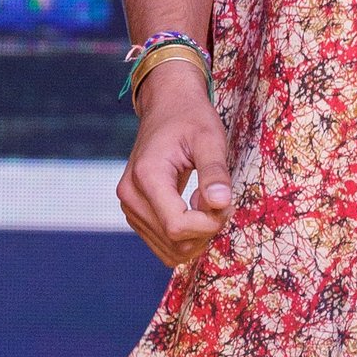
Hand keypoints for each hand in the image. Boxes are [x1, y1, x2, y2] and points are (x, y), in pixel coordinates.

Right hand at [116, 67, 235, 265]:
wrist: (167, 107)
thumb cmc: (191, 119)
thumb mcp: (210, 138)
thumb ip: (215, 172)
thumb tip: (221, 204)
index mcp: (146, 176)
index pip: (177, 226)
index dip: (209, 223)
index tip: (226, 202)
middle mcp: (130, 196)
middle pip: (174, 241)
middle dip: (206, 229)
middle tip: (220, 200)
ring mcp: (129, 207)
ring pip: (169, 249)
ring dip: (198, 235)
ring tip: (207, 201)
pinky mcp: (136, 214)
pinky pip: (164, 244)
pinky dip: (186, 237)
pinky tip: (195, 209)